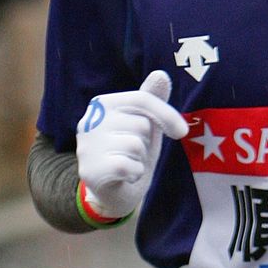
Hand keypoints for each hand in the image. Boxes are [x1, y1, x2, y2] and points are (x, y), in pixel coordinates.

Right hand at [76, 71, 187, 219]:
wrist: (112, 192)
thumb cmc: (131, 153)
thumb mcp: (145, 125)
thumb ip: (152, 100)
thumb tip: (161, 74)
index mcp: (102, 104)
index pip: (141, 100)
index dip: (166, 115)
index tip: (181, 132)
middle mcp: (89, 120)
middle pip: (140, 124)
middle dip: (146, 143)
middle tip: (133, 153)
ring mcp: (86, 146)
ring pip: (135, 145)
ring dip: (140, 160)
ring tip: (128, 163)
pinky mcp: (90, 170)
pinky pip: (128, 166)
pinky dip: (135, 174)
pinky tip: (126, 176)